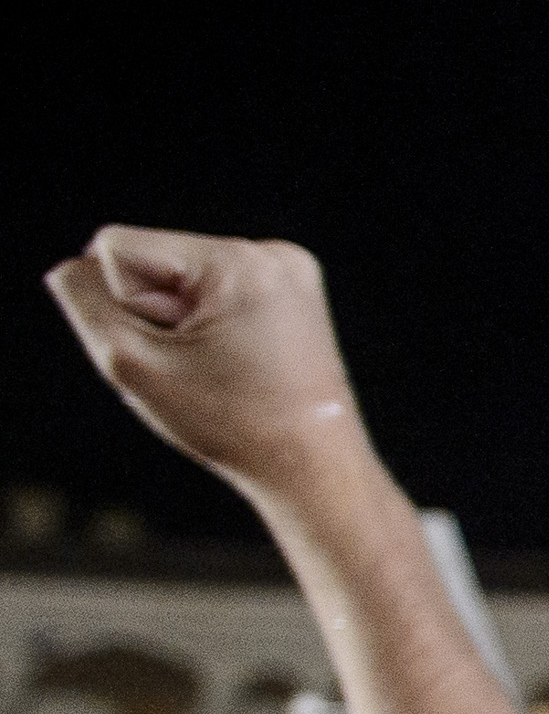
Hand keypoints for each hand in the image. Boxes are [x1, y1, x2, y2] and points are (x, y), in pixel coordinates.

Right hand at [42, 228, 371, 491]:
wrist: (313, 466)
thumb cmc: (229, 423)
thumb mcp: (132, 364)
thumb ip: (85, 304)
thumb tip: (71, 268)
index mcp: (238, 262)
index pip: (116, 247)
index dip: (122, 305)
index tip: (171, 351)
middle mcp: (272, 253)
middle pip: (152, 261)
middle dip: (155, 314)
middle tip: (199, 367)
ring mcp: (289, 269)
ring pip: (180, 277)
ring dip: (178, 322)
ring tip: (218, 367)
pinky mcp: (293, 291)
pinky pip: (215, 291)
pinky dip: (208, 325)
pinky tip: (234, 361)